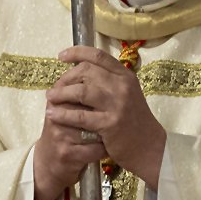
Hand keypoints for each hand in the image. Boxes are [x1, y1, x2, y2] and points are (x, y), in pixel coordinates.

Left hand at [33, 46, 165, 199]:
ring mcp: (117, 105)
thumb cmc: (134, 121)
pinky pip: (80, 116)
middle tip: (54, 87)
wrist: (150, 147)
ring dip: (61, 94)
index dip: (78, 52)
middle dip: (66, 78)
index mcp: (126, 76)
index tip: (62, 55)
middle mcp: (123, 86)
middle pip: (86, 71)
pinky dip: (63, 114)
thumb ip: (109, 81)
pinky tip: (53, 114)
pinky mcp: (110, 123)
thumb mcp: (127, 94)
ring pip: (81, 91)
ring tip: (50, 98)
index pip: (99, 56)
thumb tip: (81, 70)